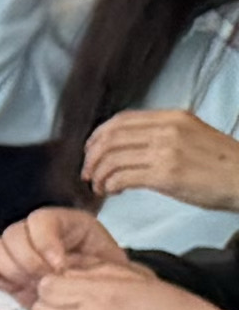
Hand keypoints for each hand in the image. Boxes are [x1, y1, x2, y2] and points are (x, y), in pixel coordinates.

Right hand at [0, 200, 135, 292]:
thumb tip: (60, 269)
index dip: (45, 243)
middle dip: (26, 261)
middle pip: (13, 234)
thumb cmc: (111, 286)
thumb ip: (90, 263)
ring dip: (7, 268)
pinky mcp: (4, 272)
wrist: (103, 305)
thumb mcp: (112, 267)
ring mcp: (17, 252)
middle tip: (44, 281)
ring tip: (27, 285)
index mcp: (66, 223)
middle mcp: (37, 233)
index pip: (40, 220)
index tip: (60, 267)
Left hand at [81, 107, 238, 214]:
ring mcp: (166, 151)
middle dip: (92, 157)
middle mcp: (168, 130)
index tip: (90, 151)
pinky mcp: (166, 175)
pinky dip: (110, 185)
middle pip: (111, 138)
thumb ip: (163, 135)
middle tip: (87, 173)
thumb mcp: (193, 135)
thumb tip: (129, 146)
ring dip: (99, 175)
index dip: (98, 136)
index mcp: (173, 117)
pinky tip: (113, 191)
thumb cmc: (221, 164)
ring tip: (99, 187)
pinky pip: (122, 177)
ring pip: (112, 158)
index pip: (122, 119)